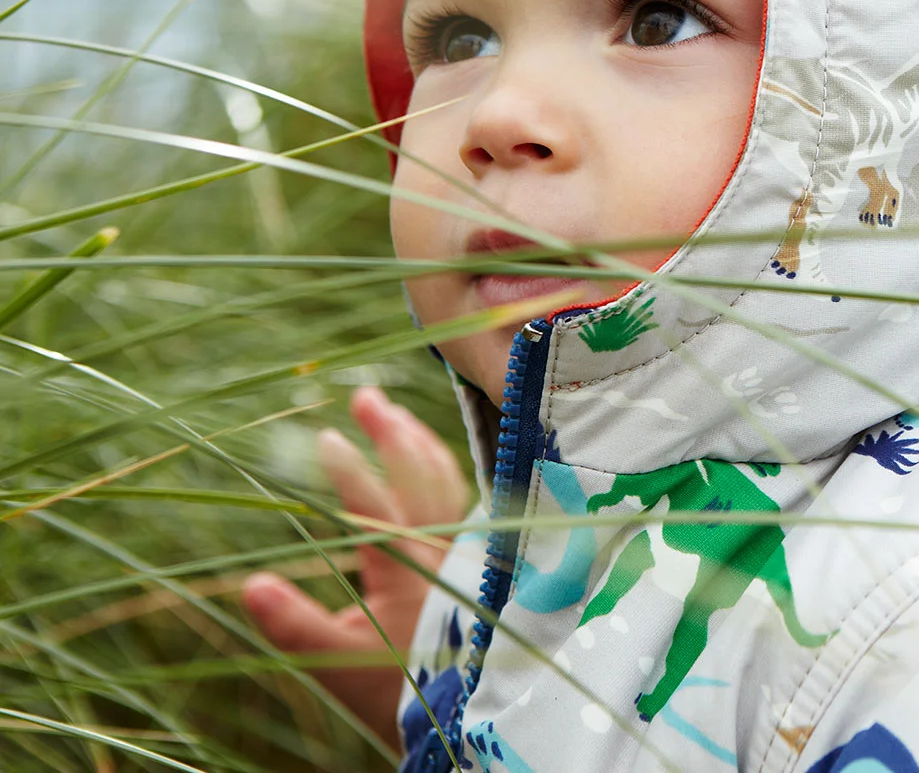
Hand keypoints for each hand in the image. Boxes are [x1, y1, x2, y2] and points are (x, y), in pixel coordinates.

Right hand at [242, 386, 469, 745]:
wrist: (463, 715)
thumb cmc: (395, 690)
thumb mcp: (334, 663)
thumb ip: (294, 624)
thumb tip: (251, 584)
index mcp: (405, 568)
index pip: (372, 505)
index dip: (349, 469)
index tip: (325, 435)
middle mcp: (440, 550)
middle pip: (420, 476)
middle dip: (392, 433)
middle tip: (364, 396)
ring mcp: (461, 553)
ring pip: (447, 484)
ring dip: (420, 445)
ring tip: (394, 416)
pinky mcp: (473, 562)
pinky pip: (461, 502)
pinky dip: (443, 472)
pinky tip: (431, 462)